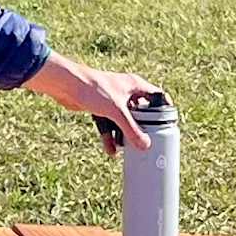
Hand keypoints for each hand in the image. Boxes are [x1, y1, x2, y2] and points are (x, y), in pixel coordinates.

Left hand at [28, 53, 162, 150]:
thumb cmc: (93, 88)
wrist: (66, 85)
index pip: (157, 96)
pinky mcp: (100, 108)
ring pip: (124, 120)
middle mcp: (126, 91)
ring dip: (125, 135)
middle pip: (141, 111)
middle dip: (143, 127)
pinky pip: (110, 124)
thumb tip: (145, 145)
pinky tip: (111, 150)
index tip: (169, 125)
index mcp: (135, 85)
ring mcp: (113, 100)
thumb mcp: (117, 111)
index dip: (165, 109)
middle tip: (149, 141)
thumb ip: (131, 129)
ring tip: (129, 150)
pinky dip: (110, 136)